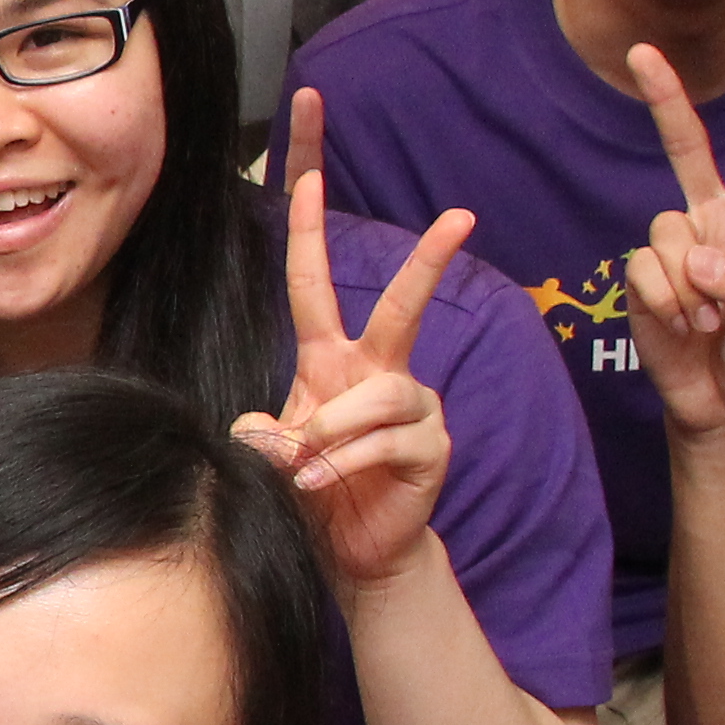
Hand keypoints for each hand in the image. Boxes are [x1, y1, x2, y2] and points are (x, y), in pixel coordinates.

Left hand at [233, 94, 474, 591]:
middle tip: (460, 216)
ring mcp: (413, 408)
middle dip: (430, 260)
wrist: (355, 551)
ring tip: (304, 468)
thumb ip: (264, 431)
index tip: (306, 172)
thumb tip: (266, 431)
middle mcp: (378, 371)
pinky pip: (385, 441)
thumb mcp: (274, 452)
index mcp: (332, 358)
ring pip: (377, 394)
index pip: (314, 281)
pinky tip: (322, 485)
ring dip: (330, 431)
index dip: (308, 228)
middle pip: (403, 305)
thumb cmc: (314, 487)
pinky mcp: (431, 448)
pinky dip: (342, 465)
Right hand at [618, 36, 724, 444]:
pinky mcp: (641, 277)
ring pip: (663, 229)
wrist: (722, 409)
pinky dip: (665, 304)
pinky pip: (643, 271)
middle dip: (665, 98)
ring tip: (708, 322)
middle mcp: (715, 221)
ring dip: (688, 285)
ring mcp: (675, 248)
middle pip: (686, 147)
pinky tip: (682, 327)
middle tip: (641, 52)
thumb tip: (698, 259)